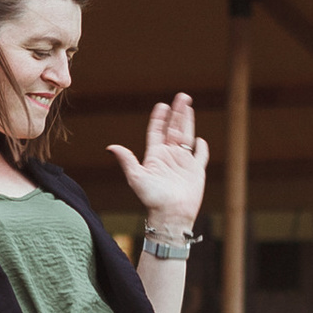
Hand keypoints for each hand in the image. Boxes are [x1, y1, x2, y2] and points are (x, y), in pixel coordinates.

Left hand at [108, 92, 207, 237]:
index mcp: (156, 156)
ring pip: (187, 136)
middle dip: (177, 112)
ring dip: (188, 121)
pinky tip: (200, 140)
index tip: (162, 105)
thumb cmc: (152, 198)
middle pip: (174, 129)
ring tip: (189, 106)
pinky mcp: (197, 171)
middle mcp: (170, 157)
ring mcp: (184, 163)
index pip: (157, 132)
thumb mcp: (136, 177)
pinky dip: (202, 147)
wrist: (171, 215)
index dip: (159, 118)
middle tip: (181, 96)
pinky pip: (200, 155)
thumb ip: (127, 160)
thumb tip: (111, 147)